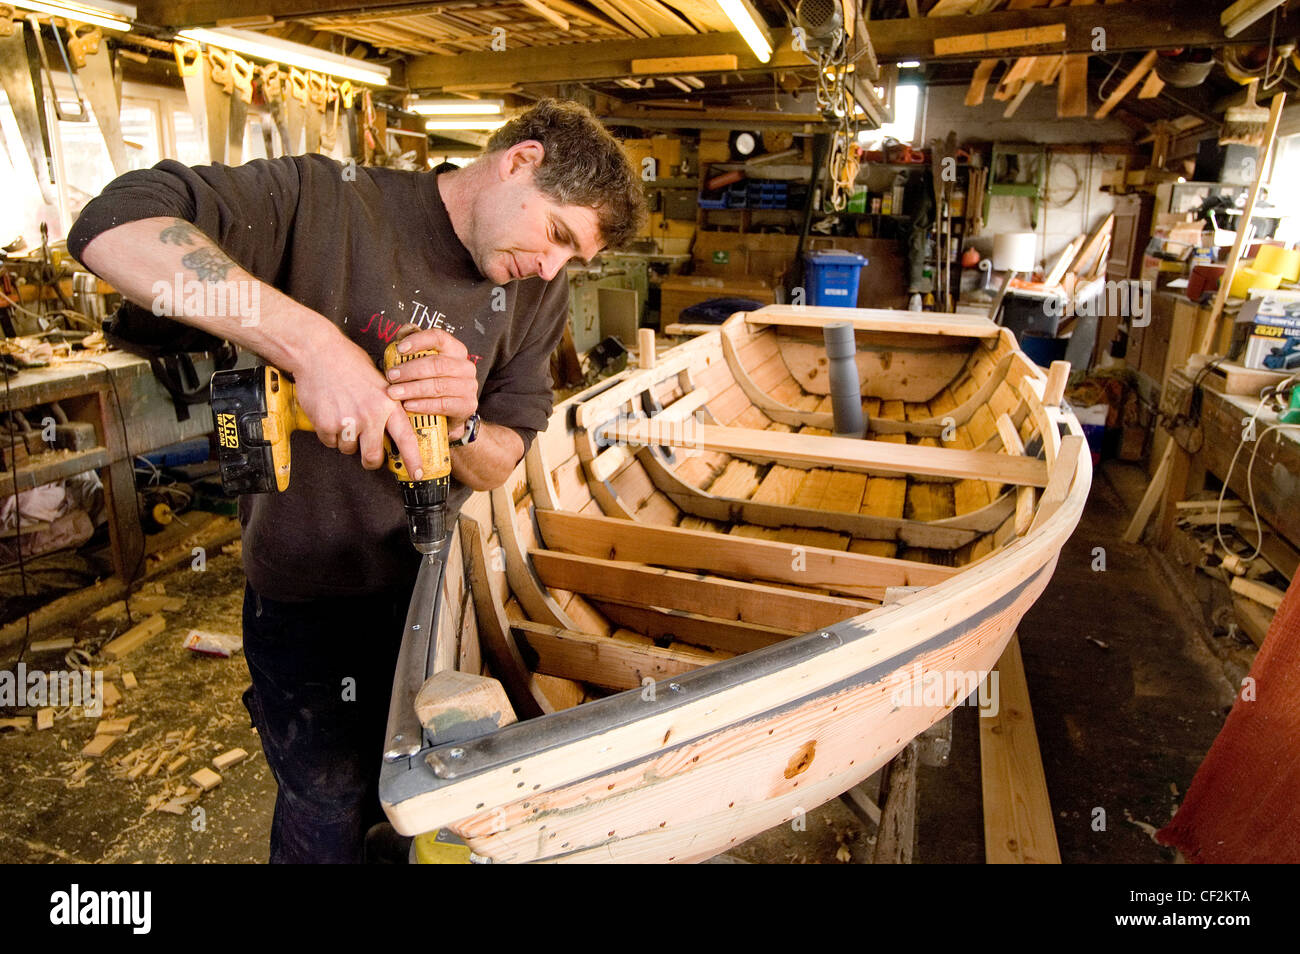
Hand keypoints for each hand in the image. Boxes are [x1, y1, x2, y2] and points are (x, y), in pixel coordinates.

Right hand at [289, 326, 421, 473]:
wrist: (317, 352)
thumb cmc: (348, 362)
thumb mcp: (379, 381)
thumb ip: (386, 405)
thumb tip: (390, 429)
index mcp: (388, 404)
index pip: (406, 438)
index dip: (413, 459)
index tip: (418, 474)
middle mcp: (370, 415)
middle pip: (373, 457)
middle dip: (371, 461)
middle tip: (369, 457)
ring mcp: (348, 422)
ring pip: (349, 450)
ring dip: (346, 441)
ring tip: (343, 417)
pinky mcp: (326, 424)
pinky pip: (330, 442)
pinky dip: (329, 433)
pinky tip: (329, 414)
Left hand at [383, 327, 478, 435]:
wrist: (447, 413)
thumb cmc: (431, 381)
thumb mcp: (422, 361)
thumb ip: (414, 344)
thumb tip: (405, 331)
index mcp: (455, 349)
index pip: (439, 337)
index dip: (418, 341)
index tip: (399, 348)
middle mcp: (465, 366)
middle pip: (437, 364)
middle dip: (410, 370)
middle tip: (391, 376)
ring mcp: (468, 386)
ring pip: (438, 385)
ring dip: (413, 389)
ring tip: (394, 392)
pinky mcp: (467, 405)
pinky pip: (443, 404)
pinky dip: (423, 405)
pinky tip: (408, 405)